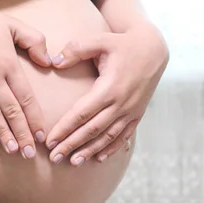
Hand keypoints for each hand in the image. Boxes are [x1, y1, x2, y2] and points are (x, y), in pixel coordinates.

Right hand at [0, 0, 51, 157]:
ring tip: (13, 151)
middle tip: (31, 153)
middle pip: (11, 110)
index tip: (42, 135)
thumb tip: (50, 61)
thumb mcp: (11, 24)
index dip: (35, 118)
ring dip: (3, 134)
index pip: (26, 96)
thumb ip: (34, 40)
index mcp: (9, 63)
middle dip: (22, 133)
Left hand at [45, 25, 168, 165]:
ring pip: (108, 136)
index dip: (65, 129)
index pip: (82, 114)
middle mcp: (122, 103)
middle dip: (72, 145)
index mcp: (109, 87)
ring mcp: (131, 111)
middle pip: (92, 130)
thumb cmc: (121, 43)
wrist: (153, 48)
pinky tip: (99, 158)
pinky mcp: (137, 113)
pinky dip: (111, 148)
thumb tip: (54, 62)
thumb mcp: (99, 40)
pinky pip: (123, 135)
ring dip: (89, 150)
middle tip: (54, 157)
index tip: (50, 141)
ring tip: (73, 162)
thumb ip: (76, 49)